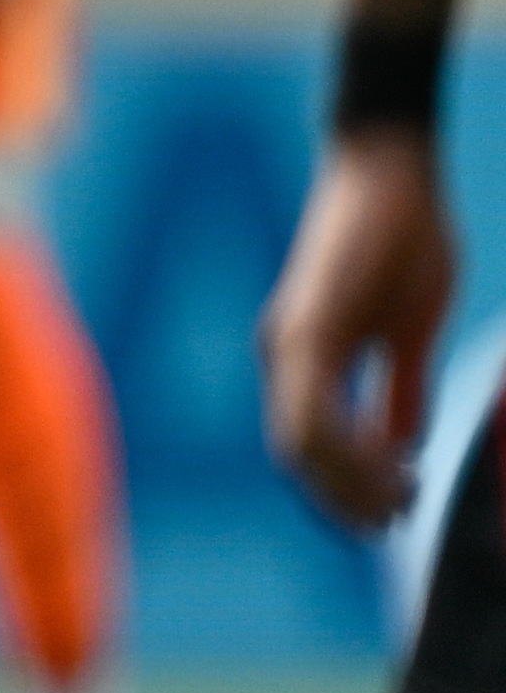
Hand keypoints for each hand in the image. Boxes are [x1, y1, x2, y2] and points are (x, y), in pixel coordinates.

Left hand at [267, 128, 462, 528]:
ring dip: (350, 479)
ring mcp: (289, 341)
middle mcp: (284, 356)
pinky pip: (312, 403)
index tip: (390, 515)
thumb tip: (403, 443)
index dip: (344, 489)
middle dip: (345, 497)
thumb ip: (400, 387)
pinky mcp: (307, 324)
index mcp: (305, 360)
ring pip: (301, 440)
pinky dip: (347, 443)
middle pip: (298, 456)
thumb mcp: (408, 330)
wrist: (394, 173)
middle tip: (395, 519)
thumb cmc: (403, 241)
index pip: (310, 447)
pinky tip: (390, 461)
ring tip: (399, 498)